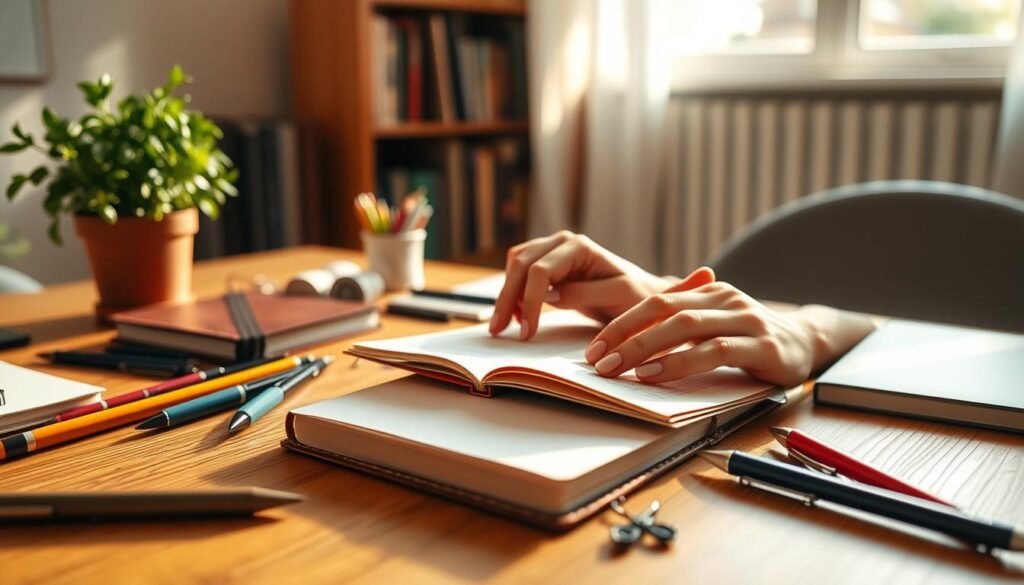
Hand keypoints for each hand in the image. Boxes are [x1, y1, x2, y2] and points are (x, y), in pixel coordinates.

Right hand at [489, 231, 713, 339]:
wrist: (642, 294)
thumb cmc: (636, 296)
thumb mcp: (617, 296)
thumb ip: (583, 293)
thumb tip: (549, 296)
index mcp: (579, 247)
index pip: (540, 271)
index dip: (529, 301)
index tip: (527, 332)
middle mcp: (562, 241)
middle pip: (520, 264)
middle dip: (507, 298)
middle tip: (497, 330)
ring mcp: (553, 249)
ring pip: (514, 264)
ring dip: (506, 294)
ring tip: (506, 325)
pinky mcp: (548, 263)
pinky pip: (519, 271)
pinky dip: (513, 292)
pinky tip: (519, 316)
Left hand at [584, 282, 874, 386]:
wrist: (808, 343)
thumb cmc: (749, 340)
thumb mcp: (713, 325)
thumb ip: (679, 327)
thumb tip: (624, 342)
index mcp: (708, 292)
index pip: (655, 302)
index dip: (620, 324)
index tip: (593, 347)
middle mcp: (726, 299)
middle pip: (665, 311)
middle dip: (625, 336)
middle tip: (598, 361)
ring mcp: (747, 320)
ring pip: (687, 328)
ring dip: (647, 348)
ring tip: (619, 368)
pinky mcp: (764, 347)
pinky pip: (715, 351)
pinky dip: (681, 361)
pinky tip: (656, 373)